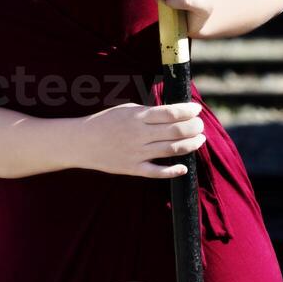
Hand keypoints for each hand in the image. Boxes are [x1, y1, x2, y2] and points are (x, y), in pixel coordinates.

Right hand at [74, 101, 205, 178]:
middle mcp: (139, 134)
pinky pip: (156, 172)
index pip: (170, 113)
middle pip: (175, 131)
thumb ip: (147, 111)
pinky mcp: (132, 168)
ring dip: (190, 144)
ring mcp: (136, 152)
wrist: (81, 142)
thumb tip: (172, 112)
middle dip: (193, 127)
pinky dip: (172, 171)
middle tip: (200, 125)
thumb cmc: (105, 121)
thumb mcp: (125, 109)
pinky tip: (184, 168)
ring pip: (171, 150)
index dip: (187, 111)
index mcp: (137, 116)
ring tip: (200, 139)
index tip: (197, 109)